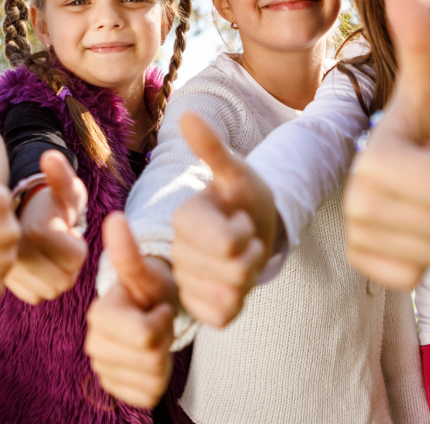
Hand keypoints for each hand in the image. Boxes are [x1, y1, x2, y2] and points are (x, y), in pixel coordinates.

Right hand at [3, 150, 88, 303]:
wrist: (16, 214)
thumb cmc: (48, 202)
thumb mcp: (63, 187)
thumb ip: (61, 175)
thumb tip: (49, 158)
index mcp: (33, 231)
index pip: (76, 257)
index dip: (75, 244)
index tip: (63, 229)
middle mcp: (15, 255)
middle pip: (63, 281)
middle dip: (67, 265)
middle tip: (56, 245)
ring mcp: (6, 272)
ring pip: (49, 291)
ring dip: (54, 276)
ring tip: (45, 254)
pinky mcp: (2, 285)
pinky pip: (35, 297)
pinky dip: (39, 286)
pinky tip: (35, 267)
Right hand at [87, 213, 175, 408]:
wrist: (150, 311)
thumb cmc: (150, 289)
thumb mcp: (146, 272)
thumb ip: (129, 252)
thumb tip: (115, 217)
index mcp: (99, 316)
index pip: (146, 336)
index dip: (162, 322)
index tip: (158, 307)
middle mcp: (94, 345)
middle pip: (150, 359)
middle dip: (164, 339)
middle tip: (159, 321)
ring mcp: (103, 369)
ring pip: (151, 379)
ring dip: (163, 357)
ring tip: (156, 335)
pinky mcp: (115, 389)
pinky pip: (148, 396)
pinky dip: (158, 379)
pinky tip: (153, 357)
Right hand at [171, 113, 276, 326]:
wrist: (252, 227)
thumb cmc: (244, 197)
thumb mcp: (236, 173)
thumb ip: (212, 149)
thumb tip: (187, 114)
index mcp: (184, 217)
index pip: (226, 242)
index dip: (244, 234)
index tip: (241, 218)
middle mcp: (176, 251)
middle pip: (232, 270)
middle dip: (252, 256)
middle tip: (248, 239)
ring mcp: (186, 282)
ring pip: (228, 296)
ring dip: (248, 278)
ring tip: (243, 257)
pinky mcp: (198, 308)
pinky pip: (222, 316)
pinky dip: (237, 301)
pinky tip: (235, 284)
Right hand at [343, 0, 429, 288]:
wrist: (409, 174)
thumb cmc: (421, 130)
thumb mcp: (426, 88)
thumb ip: (419, 43)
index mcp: (374, 157)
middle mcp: (355, 199)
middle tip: (429, 183)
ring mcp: (357, 237)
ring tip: (420, 204)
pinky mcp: (366, 267)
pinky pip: (418, 276)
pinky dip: (423, 258)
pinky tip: (408, 231)